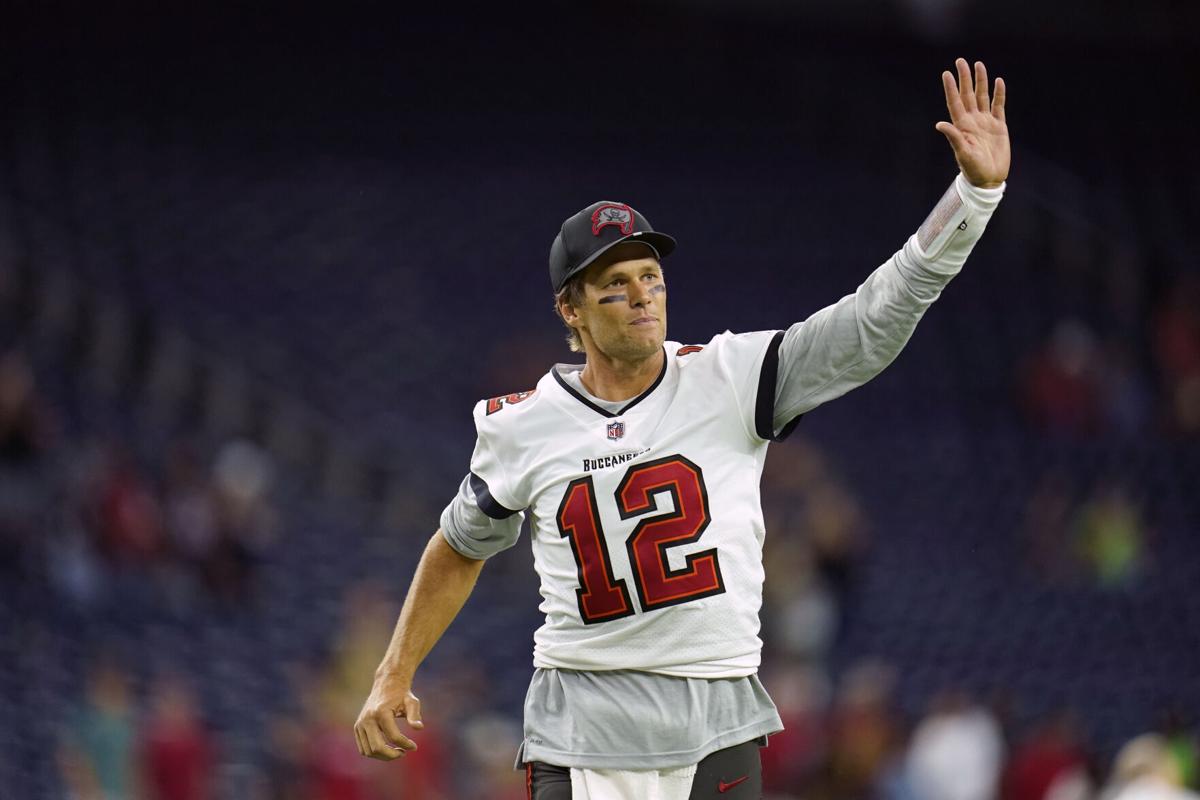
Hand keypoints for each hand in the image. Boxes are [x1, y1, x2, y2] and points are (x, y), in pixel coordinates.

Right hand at [353, 673, 423, 760]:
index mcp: (381, 712)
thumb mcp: (412, 702)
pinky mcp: (357, 727)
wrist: (386, 684)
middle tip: (404, 753)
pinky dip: (375, 753)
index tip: (414, 747)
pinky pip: (363, 748)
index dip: (405, 744)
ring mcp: (360, 724)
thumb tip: (419, 728)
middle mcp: (367, 719)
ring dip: (383, 756)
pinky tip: (388, 749)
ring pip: (368, 751)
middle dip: (392, 755)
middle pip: (377, 748)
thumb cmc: (401, 694)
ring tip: (397, 751)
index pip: (393, 737)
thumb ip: (415, 715)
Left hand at [936, 58, 1009, 188]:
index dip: (951, 88)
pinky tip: (998, 81)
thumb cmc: (972, 169)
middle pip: (968, 94)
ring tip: (979, 65)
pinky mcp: (999, 126)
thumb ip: (953, 137)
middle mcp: (973, 121)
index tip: (946, 74)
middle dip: (965, 78)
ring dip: (981, 81)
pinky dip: (999, 94)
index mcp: (962, 126)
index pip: (955, 102)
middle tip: (961, 61)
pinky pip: (999, 106)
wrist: (989, 179)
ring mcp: (986, 122)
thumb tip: (939, 124)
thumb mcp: (962, 153)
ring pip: (983, 96)